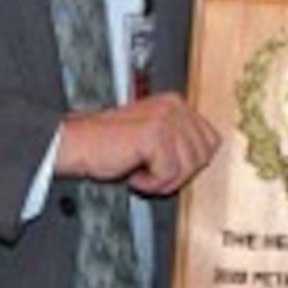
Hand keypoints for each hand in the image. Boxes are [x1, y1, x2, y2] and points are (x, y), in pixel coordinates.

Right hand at [56, 91, 220, 195]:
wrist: (76, 145)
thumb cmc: (108, 145)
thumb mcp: (153, 137)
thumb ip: (179, 140)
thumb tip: (205, 157)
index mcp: (176, 104)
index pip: (211, 141)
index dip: (190, 163)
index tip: (165, 166)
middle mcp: (175, 106)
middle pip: (203, 157)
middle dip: (178, 173)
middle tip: (151, 171)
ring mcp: (166, 119)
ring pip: (187, 168)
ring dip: (163, 180)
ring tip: (140, 171)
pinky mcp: (155, 135)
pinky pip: (169, 174)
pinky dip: (150, 183)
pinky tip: (133, 174)